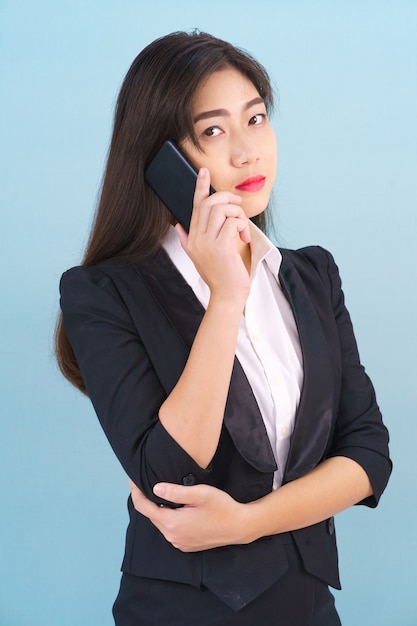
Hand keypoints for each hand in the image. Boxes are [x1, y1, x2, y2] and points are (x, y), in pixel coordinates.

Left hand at [130, 480, 249, 551]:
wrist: (239, 526)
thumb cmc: (222, 507)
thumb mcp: (200, 494)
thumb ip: (176, 492)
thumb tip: (155, 488)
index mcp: (173, 523)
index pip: (144, 507)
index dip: (136, 492)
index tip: (132, 479)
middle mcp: (172, 536)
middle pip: (151, 515)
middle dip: (145, 499)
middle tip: (144, 481)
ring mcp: (179, 543)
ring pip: (161, 522)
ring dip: (157, 509)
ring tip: (158, 492)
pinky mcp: (186, 545)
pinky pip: (170, 530)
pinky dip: (167, 518)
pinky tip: (173, 507)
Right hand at [176, 168, 250, 303]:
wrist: (227, 296)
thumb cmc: (218, 277)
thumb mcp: (198, 258)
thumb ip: (187, 240)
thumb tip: (178, 226)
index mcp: (191, 239)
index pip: (194, 207)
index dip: (200, 187)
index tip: (204, 172)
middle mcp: (197, 239)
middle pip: (207, 204)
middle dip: (226, 198)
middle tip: (237, 205)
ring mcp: (208, 243)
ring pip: (220, 210)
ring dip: (236, 212)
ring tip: (241, 226)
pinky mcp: (222, 247)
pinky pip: (231, 222)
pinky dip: (240, 224)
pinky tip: (243, 236)